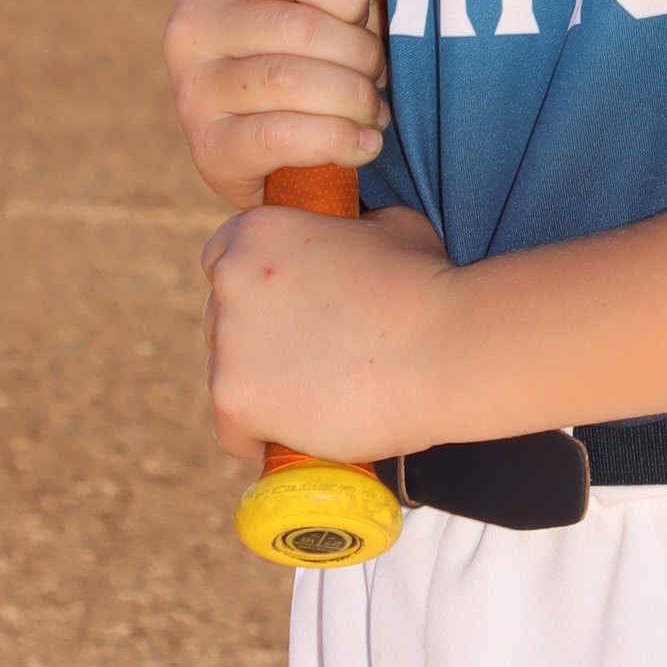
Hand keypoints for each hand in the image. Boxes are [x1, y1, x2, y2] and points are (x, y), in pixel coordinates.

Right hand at [165, 0, 387, 210]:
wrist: (273, 153)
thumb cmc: (308, 57)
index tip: (365, 18)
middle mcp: (190, 26)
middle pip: (300, 28)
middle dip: (361, 54)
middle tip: (378, 73)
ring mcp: (192, 90)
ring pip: (292, 82)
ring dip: (356, 99)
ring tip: (372, 108)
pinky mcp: (209, 149)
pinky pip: (283, 137)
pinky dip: (340, 140)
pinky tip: (364, 142)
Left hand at [202, 201, 454, 467]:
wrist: (447, 348)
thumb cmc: (430, 286)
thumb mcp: (389, 227)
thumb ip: (349, 229)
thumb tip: (351, 239)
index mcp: (257, 232)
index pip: (222, 261)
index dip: (253, 292)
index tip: (283, 316)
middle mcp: (230, 280)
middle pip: (219, 322)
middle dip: (254, 342)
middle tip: (308, 363)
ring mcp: (228, 341)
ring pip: (224, 377)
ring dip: (261, 390)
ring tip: (316, 403)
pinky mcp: (233, 398)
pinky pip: (230, 431)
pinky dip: (258, 439)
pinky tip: (295, 438)